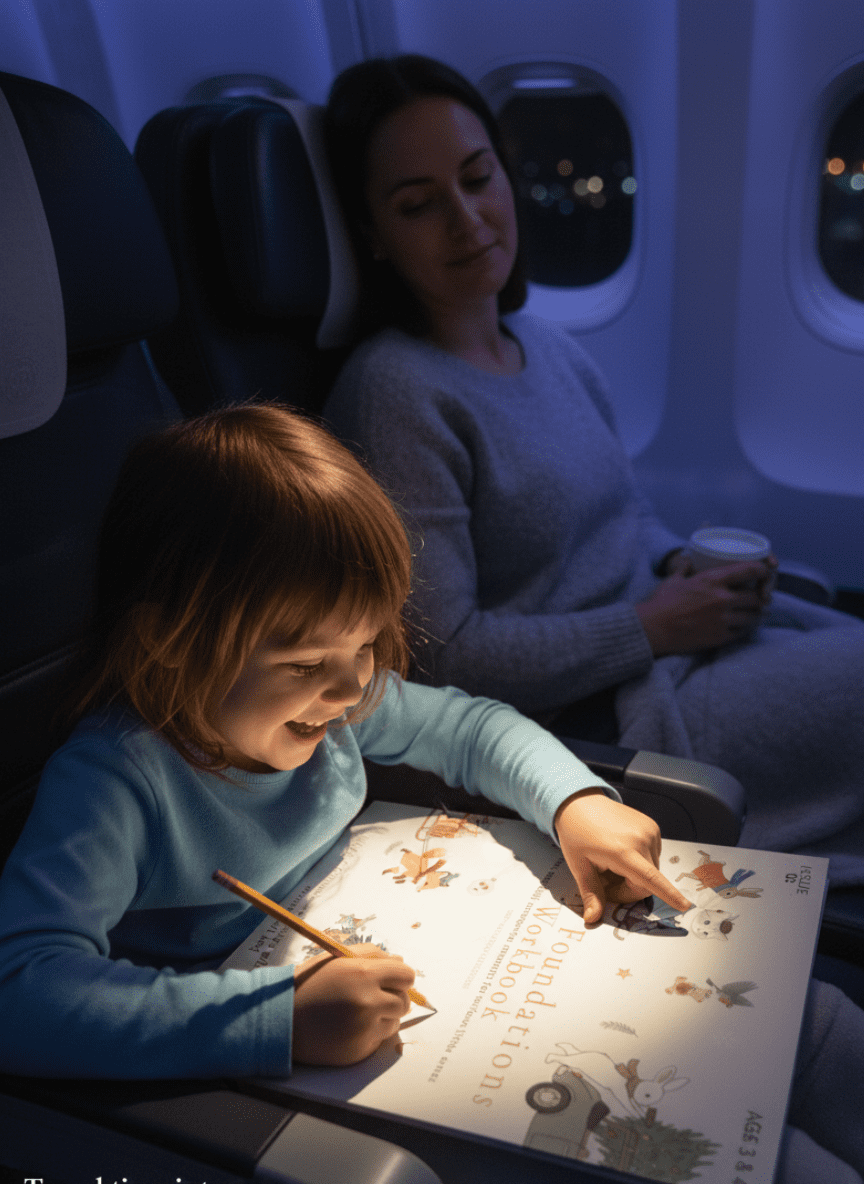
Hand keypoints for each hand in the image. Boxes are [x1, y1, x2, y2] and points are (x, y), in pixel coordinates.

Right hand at [292, 944, 414, 1065]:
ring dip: (383, 1017)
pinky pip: (380, 1040)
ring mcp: (365, 1029)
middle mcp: (368, 1002)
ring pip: (395, 1022)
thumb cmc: (310, 984)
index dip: (400, 977)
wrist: (282, 1018)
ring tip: (356, 1012)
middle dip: (393, 997)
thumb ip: (372, 954)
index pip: (406, 976)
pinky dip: (370, 1034)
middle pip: (404, 1001)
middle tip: (372, 996)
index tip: (391, 980)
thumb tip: (400, 961)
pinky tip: (349, 1027)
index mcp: (363, 974)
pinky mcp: (360, 1050)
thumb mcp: (337, 958)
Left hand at [554, 790, 692, 924]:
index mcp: (622, 851)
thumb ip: (591, 894)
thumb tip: (592, 920)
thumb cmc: (576, 833)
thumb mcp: (579, 866)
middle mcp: (641, 839)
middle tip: (605, 882)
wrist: (580, 801)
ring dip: (635, 875)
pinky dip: (640, 861)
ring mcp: (649, 831)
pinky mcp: (653, 826)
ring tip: (611, 864)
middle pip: (647, 882)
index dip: (668, 895)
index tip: (685, 906)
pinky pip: (653, 855)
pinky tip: (621, 851)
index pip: (650, 879)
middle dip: (628, 889)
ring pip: (652, 870)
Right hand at [635, 560, 770, 655]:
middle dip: (758, 598)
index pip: (749, 570)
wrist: (653, 629)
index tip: (764, 573)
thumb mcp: (673, 580)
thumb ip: (684, 569)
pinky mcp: (720, 637)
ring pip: (752, 617)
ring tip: (752, 614)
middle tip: (757, 598)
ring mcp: (722, 619)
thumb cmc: (661, 603)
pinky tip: (741, 627)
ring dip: (754, 615)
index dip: (761, 571)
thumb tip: (687, 559)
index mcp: (712, 580)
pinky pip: (742, 632)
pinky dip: (743, 629)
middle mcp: (722, 599)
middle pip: (755, 597)